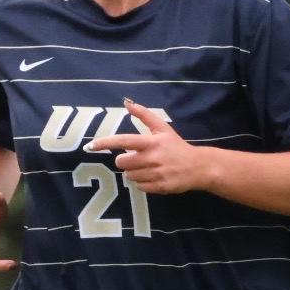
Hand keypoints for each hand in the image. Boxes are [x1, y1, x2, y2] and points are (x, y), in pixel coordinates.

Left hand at [85, 98, 210, 194]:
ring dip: (135, 173)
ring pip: (129, 176)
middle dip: (126, 161)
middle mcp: (151, 158)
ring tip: (148, 168)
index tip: (90, 145)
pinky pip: (139, 187)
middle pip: (122, 163)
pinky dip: (143, 183)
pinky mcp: (159, 187)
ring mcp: (155, 174)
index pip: (123, 141)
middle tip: (137, 158)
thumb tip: (127, 102)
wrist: (198, 167)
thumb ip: (144, 115)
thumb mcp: (162, 128)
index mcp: (150, 143)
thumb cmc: (176, 146)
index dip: (105, 143)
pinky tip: (154, 176)